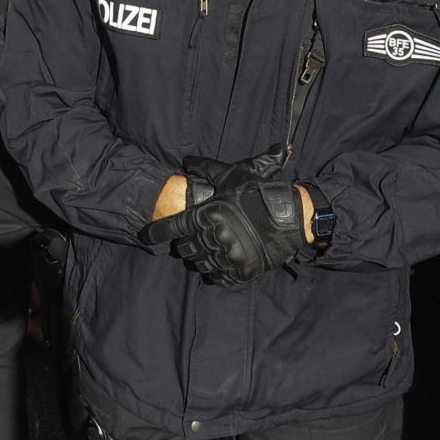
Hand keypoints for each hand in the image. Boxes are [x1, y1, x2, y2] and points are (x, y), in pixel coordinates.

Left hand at [143, 156, 309, 284]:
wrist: (292, 216)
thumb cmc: (259, 193)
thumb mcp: (233, 175)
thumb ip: (207, 169)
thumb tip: (187, 162)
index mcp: (208, 215)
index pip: (173, 227)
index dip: (157, 232)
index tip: (147, 235)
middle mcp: (214, 238)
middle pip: (185, 249)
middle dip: (185, 243)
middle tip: (192, 237)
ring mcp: (228, 257)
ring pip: (200, 264)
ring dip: (200, 257)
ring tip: (209, 248)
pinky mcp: (242, 271)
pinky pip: (218, 278)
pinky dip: (216, 272)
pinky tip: (220, 262)